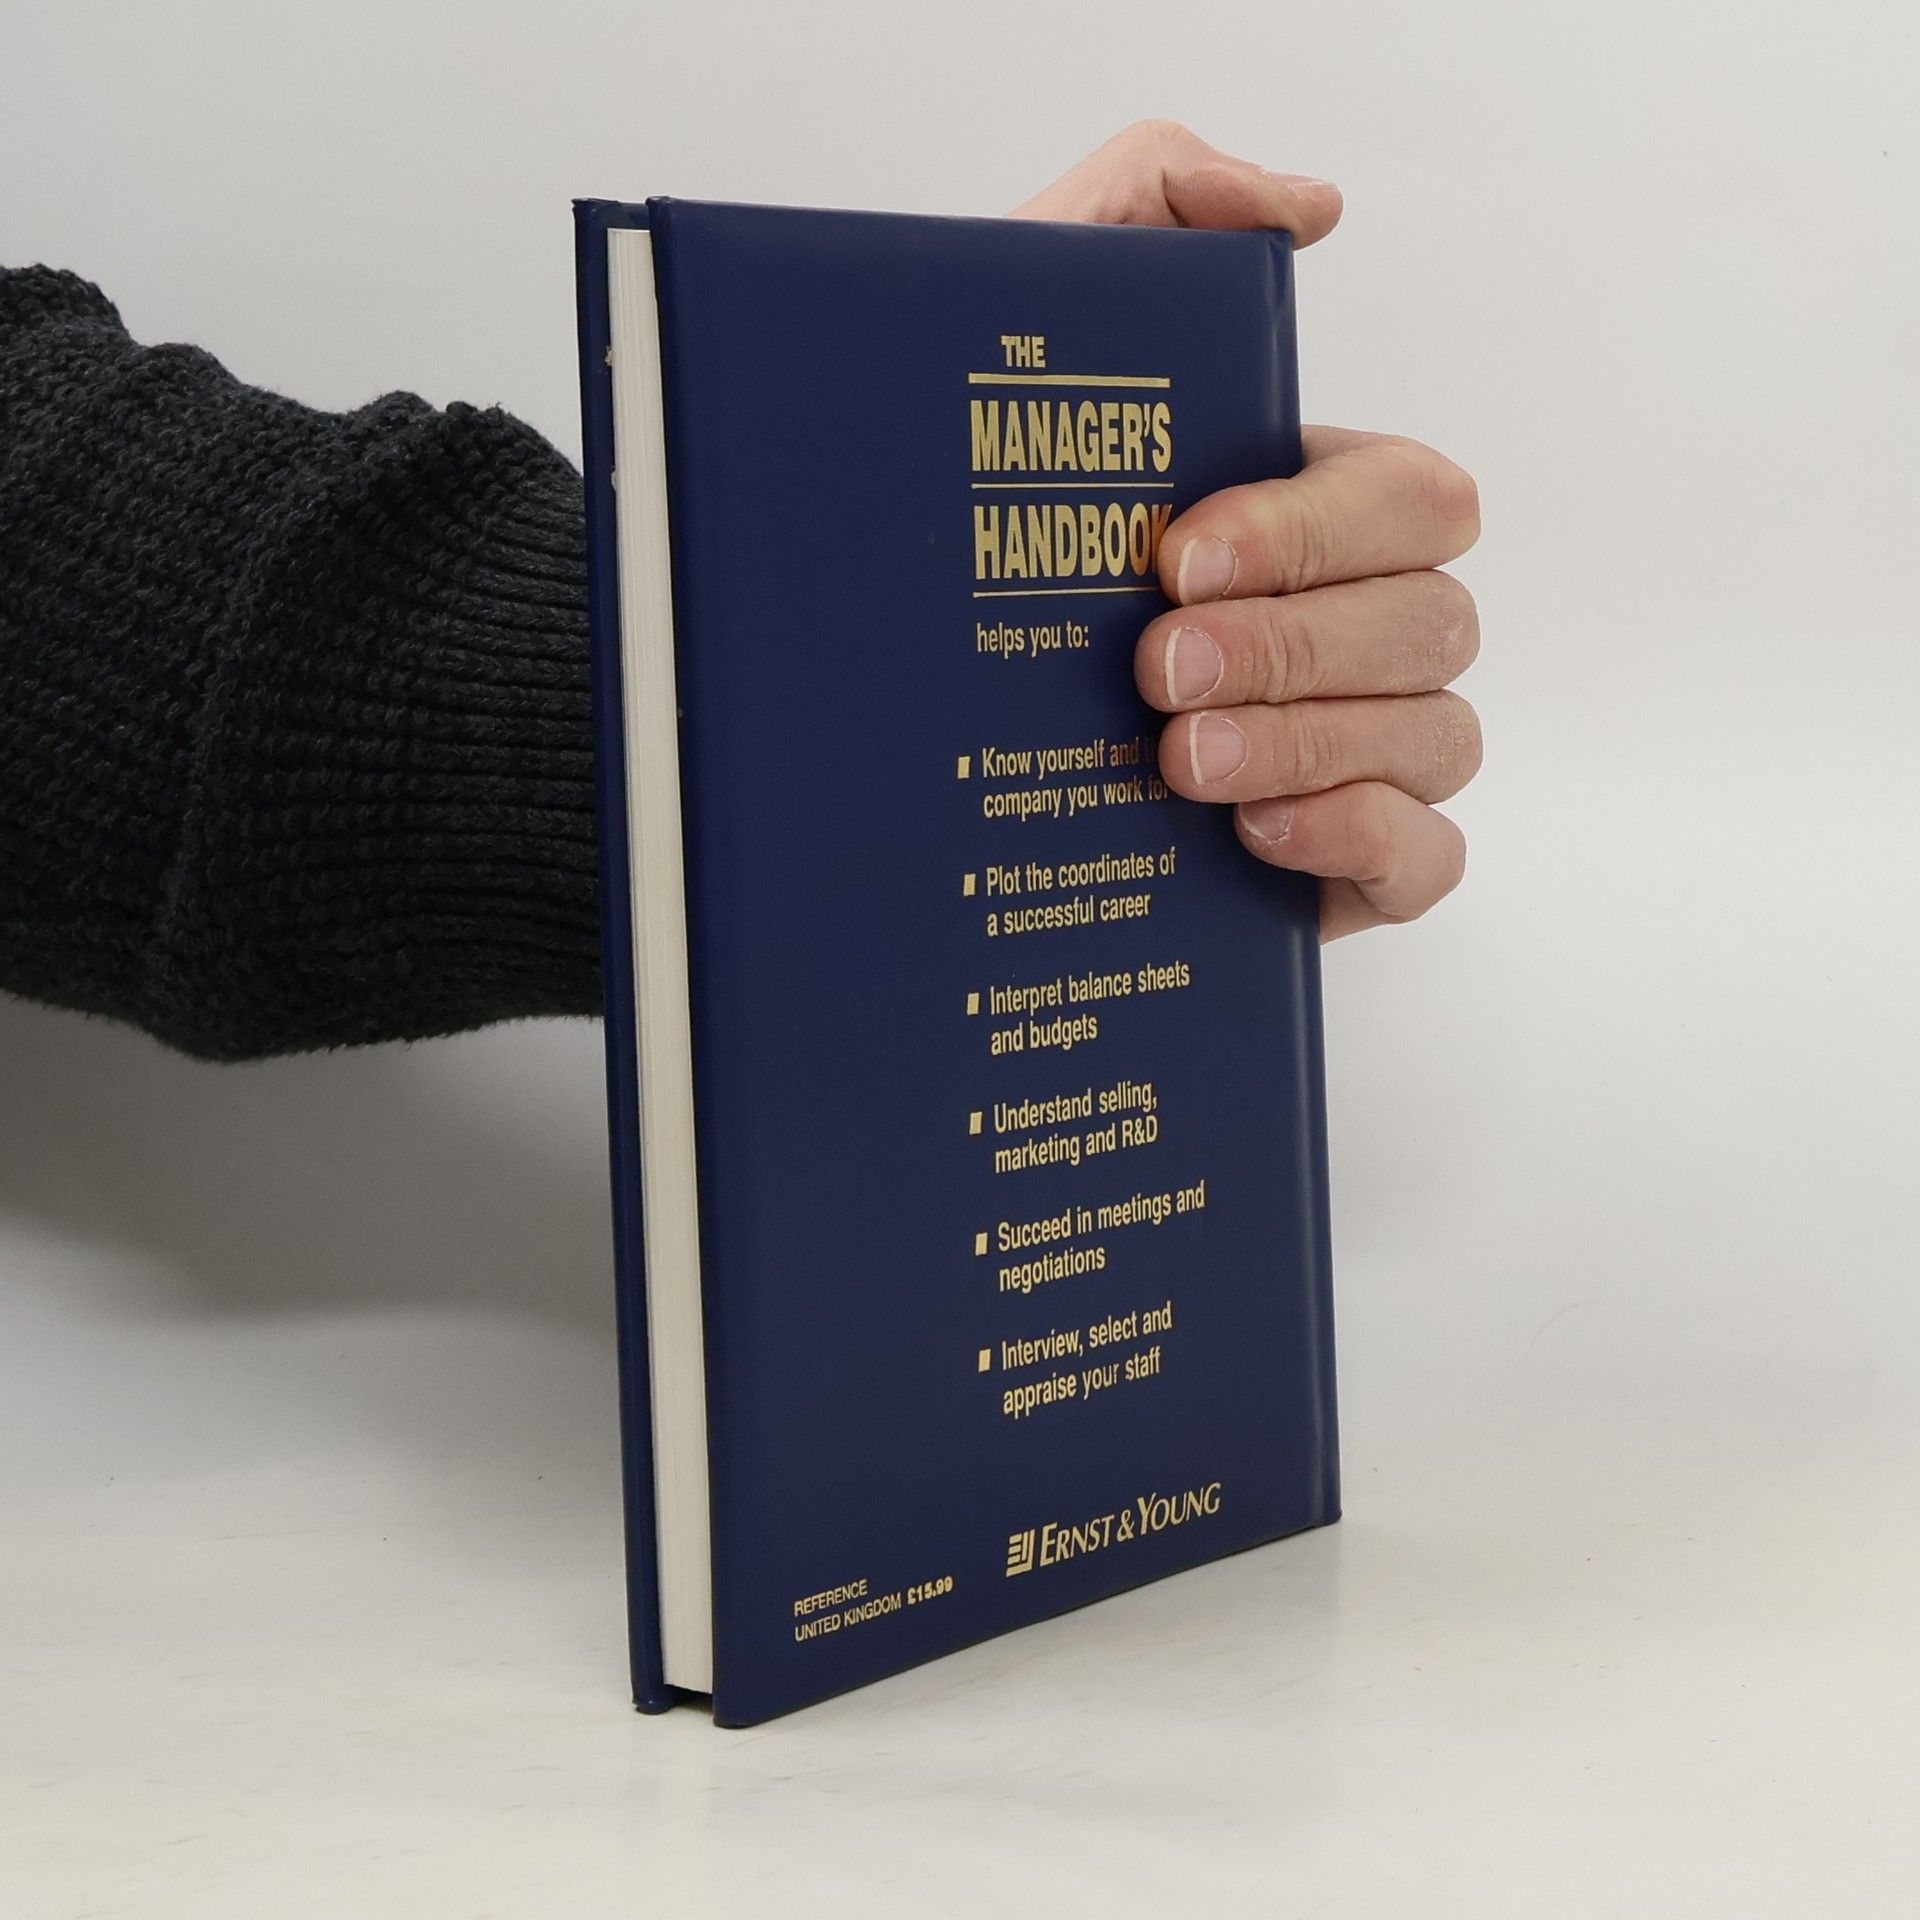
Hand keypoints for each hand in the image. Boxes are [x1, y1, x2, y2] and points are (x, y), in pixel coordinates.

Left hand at [1016, 124, 1481, 939]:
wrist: (886, 725)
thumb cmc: (971, 533)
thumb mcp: (1023, 339)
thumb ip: (1150, 209)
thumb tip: (1308, 208)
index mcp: (1313, 512)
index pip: (1410, 497)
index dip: (1319, 527)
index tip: (1178, 557)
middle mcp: (1359, 626)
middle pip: (1433, 618)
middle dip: (1295, 643)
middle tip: (1159, 670)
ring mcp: (1368, 749)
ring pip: (1438, 733)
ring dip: (1310, 742)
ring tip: (1176, 765)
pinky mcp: (1351, 866)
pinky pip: (1429, 857)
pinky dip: (1359, 838)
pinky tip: (1252, 833)